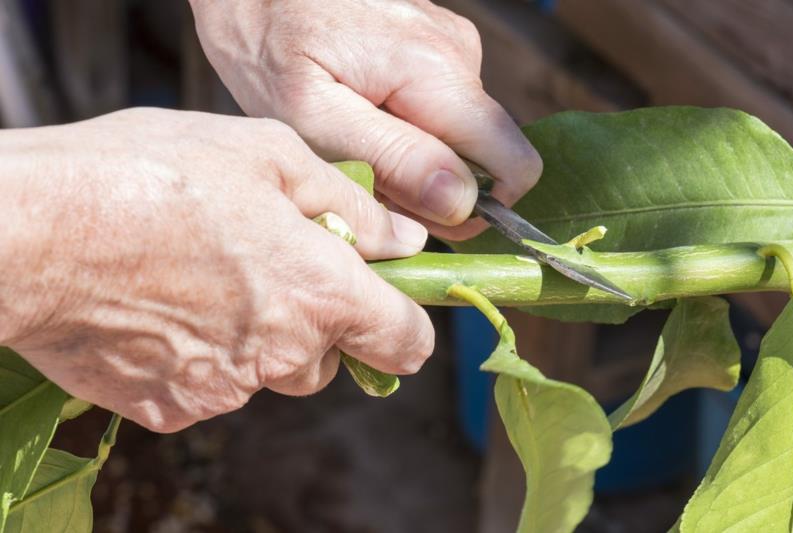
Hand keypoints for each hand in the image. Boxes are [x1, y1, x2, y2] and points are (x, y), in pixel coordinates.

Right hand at [0, 108, 433, 431]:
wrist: (35, 232)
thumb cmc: (152, 178)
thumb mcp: (267, 155)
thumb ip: (351, 205)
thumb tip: (403, 241)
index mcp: (321, 294)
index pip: (404, 342)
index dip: (405, 323)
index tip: (388, 303)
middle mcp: (283, 355)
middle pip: (330, 356)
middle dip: (314, 319)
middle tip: (266, 263)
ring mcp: (227, 389)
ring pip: (270, 372)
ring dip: (257, 336)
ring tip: (203, 275)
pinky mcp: (173, 408)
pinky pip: (213, 385)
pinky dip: (203, 353)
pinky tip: (165, 305)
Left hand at [189, 0, 541, 239]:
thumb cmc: (271, 47)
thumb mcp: (316, 118)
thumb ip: (393, 159)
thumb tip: (463, 201)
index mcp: (437, 73)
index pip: (515, 163)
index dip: (481, 206)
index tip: (421, 213)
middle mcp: (460, 57)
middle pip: (486, 159)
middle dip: (432, 188)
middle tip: (368, 177)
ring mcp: (451, 50)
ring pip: (460, 141)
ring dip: (413, 163)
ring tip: (353, 143)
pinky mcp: (436, 52)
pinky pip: (441, 116)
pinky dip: (406, 135)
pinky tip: (361, 121)